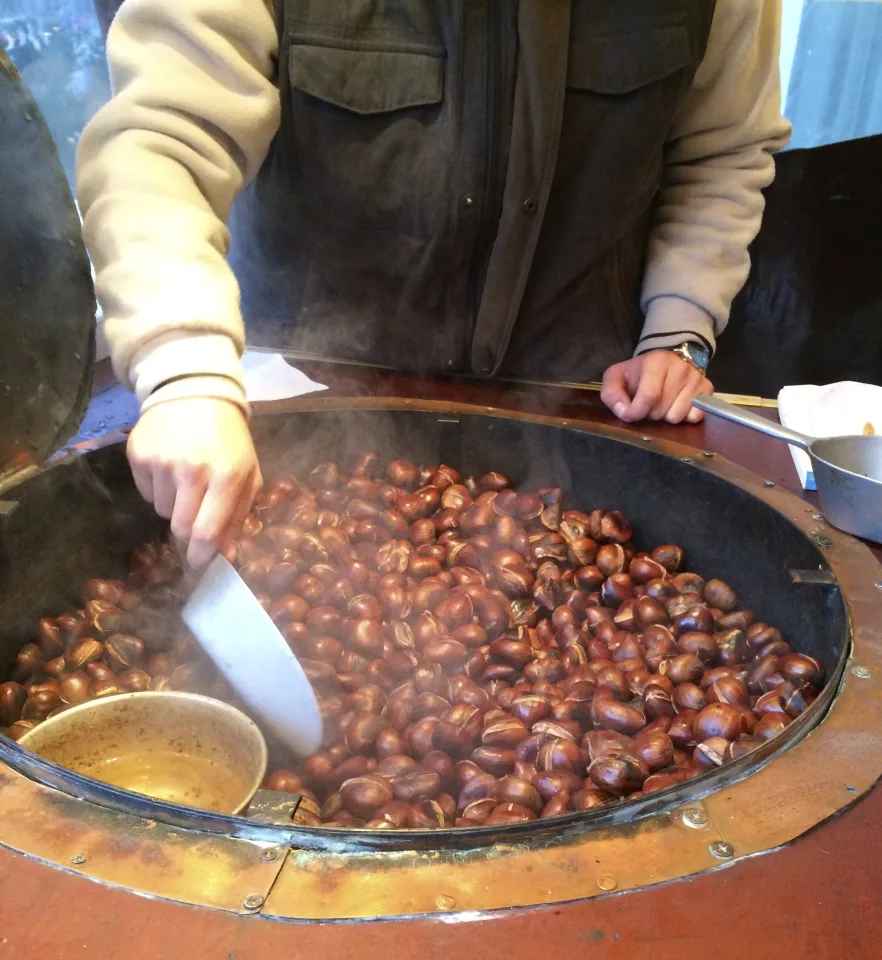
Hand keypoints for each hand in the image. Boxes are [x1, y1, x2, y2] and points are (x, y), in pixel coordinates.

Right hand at [126, 398, 261, 566]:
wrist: (194, 393)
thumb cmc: (228, 439)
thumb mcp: (247, 472)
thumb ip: (239, 514)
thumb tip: (225, 554)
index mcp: (227, 475)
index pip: (206, 531)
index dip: (201, 555)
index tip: (199, 564)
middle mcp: (192, 470)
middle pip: (180, 528)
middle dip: (187, 535)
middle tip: (194, 522)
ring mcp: (162, 462)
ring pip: (162, 511)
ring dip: (175, 506)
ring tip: (185, 480)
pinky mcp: (138, 455)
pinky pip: (147, 493)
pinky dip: (158, 489)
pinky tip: (169, 467)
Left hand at [601, 350, 712, 423]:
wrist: (665, 361)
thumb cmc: (638, 373)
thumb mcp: (616, 378)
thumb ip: (611, 394)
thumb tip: (624, 412)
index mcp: (657, 362)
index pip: (649, 397)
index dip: (636, 412)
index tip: (630, 414)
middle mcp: (681, 368)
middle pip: (661, 410)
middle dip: (650, 412)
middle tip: (649, 402)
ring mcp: (697, 378)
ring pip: (677, 417)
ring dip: (666, 415)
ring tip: (663, 403)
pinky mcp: (708, 389)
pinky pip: (695, 417)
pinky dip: (684, 416)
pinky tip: (677, 405)